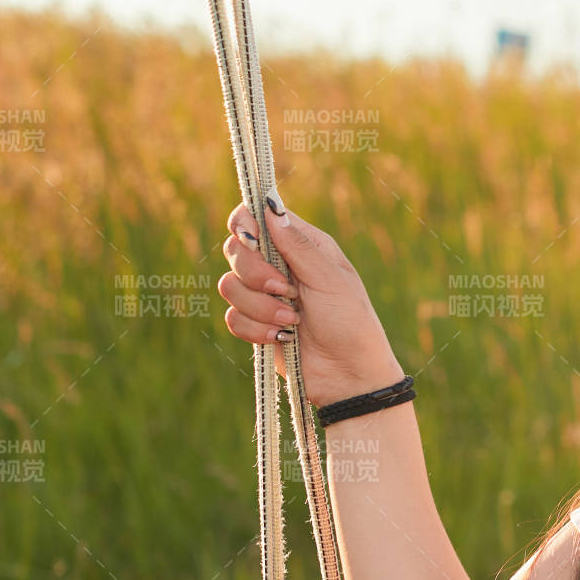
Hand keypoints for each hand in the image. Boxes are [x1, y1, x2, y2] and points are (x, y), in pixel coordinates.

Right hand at [218, 195, 403, 406]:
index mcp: (303, 245)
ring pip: (228, 286)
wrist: (348, 375)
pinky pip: (231, 318)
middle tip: (285, 290)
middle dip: (255, 273)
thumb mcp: (330, 278)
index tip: (252, 240)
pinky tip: (282, 337)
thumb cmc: (351, 321)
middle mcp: (280, 265)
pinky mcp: (256, 323)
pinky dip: (256, 329)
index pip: (256, 217)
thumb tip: (270, 204)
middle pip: (235, 250)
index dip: (245, 223)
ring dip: (260, 306)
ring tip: (292, 319)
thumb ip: (297, 244)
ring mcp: (265, 295)